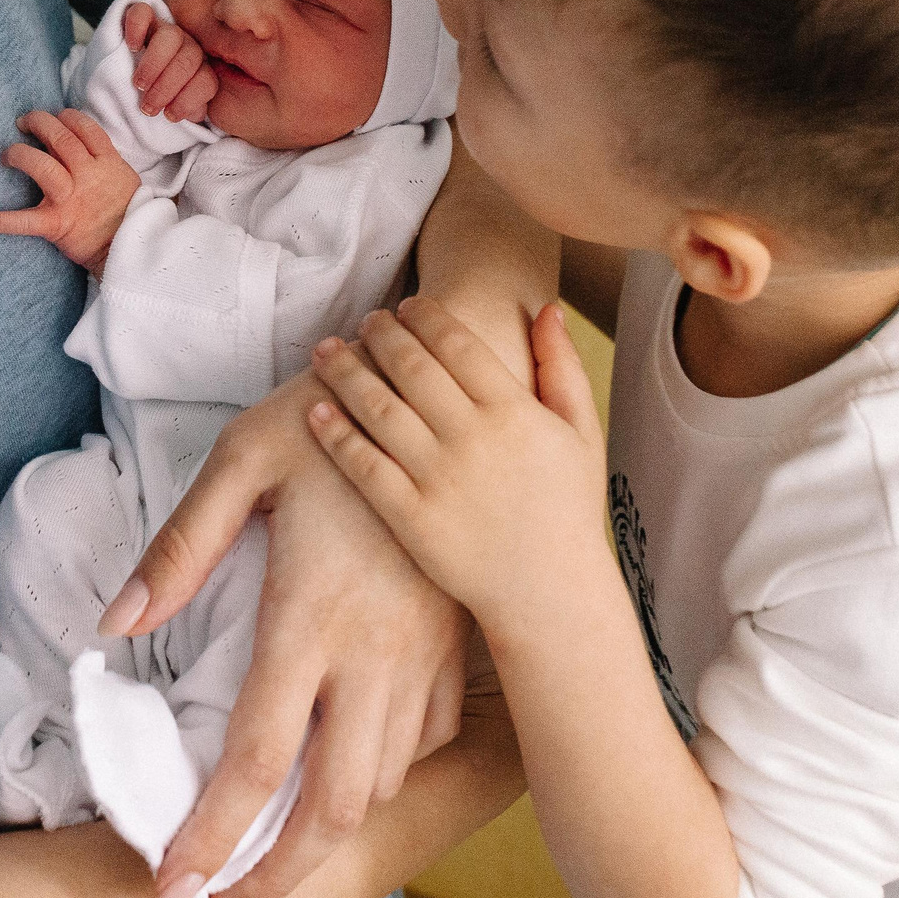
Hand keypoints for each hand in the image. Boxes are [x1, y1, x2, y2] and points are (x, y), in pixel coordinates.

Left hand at [0, 108, 141, 272]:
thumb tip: (79, 143)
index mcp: (107, 163)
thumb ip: (104, 160)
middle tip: (24, 122)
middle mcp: (88, 175)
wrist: (128, 250)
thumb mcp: (124, 178)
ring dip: (20, 154)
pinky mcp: (55, 224)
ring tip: (8, 155)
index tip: (55, 116)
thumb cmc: (127, 214)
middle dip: (39, 123)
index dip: (66, 117)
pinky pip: (22, 220)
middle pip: (61, 138)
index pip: (85, 128)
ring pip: (41, 165)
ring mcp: (70, 198)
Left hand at [99, 372, 470, 897]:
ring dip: (331, 834)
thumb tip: (114, 626)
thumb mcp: (239, 461)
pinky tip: (350, 779)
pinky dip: (388, 778)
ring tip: (277, 856)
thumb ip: (178, 550)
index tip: (174, 886)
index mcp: (312, 614)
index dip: (213, 836)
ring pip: (386, 781)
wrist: (444, 382)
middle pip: (333, 804)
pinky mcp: (456, 641)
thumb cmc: (329, 412)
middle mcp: (376, 650)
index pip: (258, 759)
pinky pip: (429, 740)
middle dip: (280, 874)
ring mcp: (425, 650)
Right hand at [122, 0, 218, 122]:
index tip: (168, 115)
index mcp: (199, 70)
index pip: (207, 81)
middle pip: (190, 59)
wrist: (123, 81)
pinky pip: (143, 11)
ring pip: (170, 36)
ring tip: (138, 85)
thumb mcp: (170, 109)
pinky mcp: (142, 18)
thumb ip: (185, 110)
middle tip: (147, 106)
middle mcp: (187, 47)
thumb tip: (193, 114)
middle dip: (167, 87)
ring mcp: (165, 30)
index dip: (188, 100)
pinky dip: (137, 28)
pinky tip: (131, 47)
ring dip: (154, 64)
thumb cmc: (151, 99)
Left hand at [308, 298, 608, 640]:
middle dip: (381, 334)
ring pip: (379, 409)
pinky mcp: (411, 518)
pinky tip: (317, 411)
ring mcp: (439, 479)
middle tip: (366, 320)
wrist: (549, 592)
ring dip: (346, 372)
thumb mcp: (582, 432)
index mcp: (515, 412)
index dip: (426, 317)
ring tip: (325, 351)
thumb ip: (563, 368)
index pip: (457, 344)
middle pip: (411, 367)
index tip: (407, 305)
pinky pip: (364, 466)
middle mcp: (473, 439)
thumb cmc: (567, 507)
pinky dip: (336, 434)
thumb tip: (545, 309)